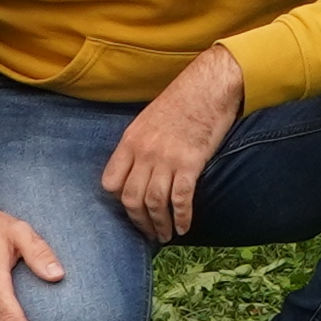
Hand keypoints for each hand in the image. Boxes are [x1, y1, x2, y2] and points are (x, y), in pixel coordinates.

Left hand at [101, 46, 247, 237]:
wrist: (210, 85)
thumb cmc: (183, 99)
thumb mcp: (148, 119)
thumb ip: (139, 145)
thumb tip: (138, 169)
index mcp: (130, 140)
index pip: (110, 182)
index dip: (118, 200)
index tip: (130, 208)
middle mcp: (144, 152)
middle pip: (131, 198)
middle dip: (139, 222)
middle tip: (149, 232)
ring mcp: (167, 158)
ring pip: (154, 203)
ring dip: (160, 225)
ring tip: (166, 235)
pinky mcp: (190, 162)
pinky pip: (181, 199)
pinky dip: (182, 217)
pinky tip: (184, 227)